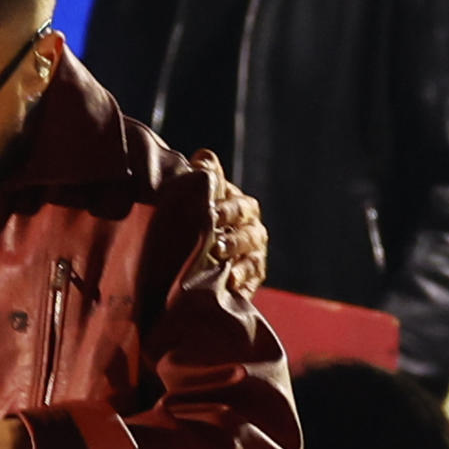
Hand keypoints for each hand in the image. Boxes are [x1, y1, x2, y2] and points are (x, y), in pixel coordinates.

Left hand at [191, 149, 266, 295]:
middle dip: (233, 240)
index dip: (228, 209)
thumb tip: (202, 158)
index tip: (212, 213)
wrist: (195, 255)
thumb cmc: (199, 217)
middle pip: (249, 235)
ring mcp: (254, 257)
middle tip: (215, 246)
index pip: (240, 206)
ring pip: (252, 261)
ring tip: (225, 273)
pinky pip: (250, 286)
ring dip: (239, 266)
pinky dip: (242, 288)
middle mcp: (252, 231)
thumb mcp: (200, 196)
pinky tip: (231, 290)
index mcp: (241, 208)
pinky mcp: (251, 282)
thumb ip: (205, 178)